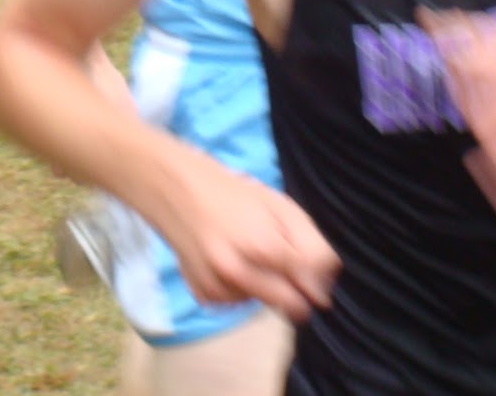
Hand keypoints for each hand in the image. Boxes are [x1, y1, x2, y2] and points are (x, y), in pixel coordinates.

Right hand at [164, 153, 340, 320]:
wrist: (171, 189)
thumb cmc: (231, 193)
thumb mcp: (278, 205)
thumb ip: (310, 246)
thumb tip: (323, 290)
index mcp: (263, 245)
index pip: (313, 286)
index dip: (317, 274)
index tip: (307, 262)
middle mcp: (238, 273)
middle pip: (291, 306)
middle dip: (296, 289)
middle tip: (280, 260)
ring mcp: (217, 287)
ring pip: (265, 304)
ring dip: (265, 286)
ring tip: (245, 250)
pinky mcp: (202, 294)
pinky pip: (238, 302)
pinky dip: (240, 287)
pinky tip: (228, 260)